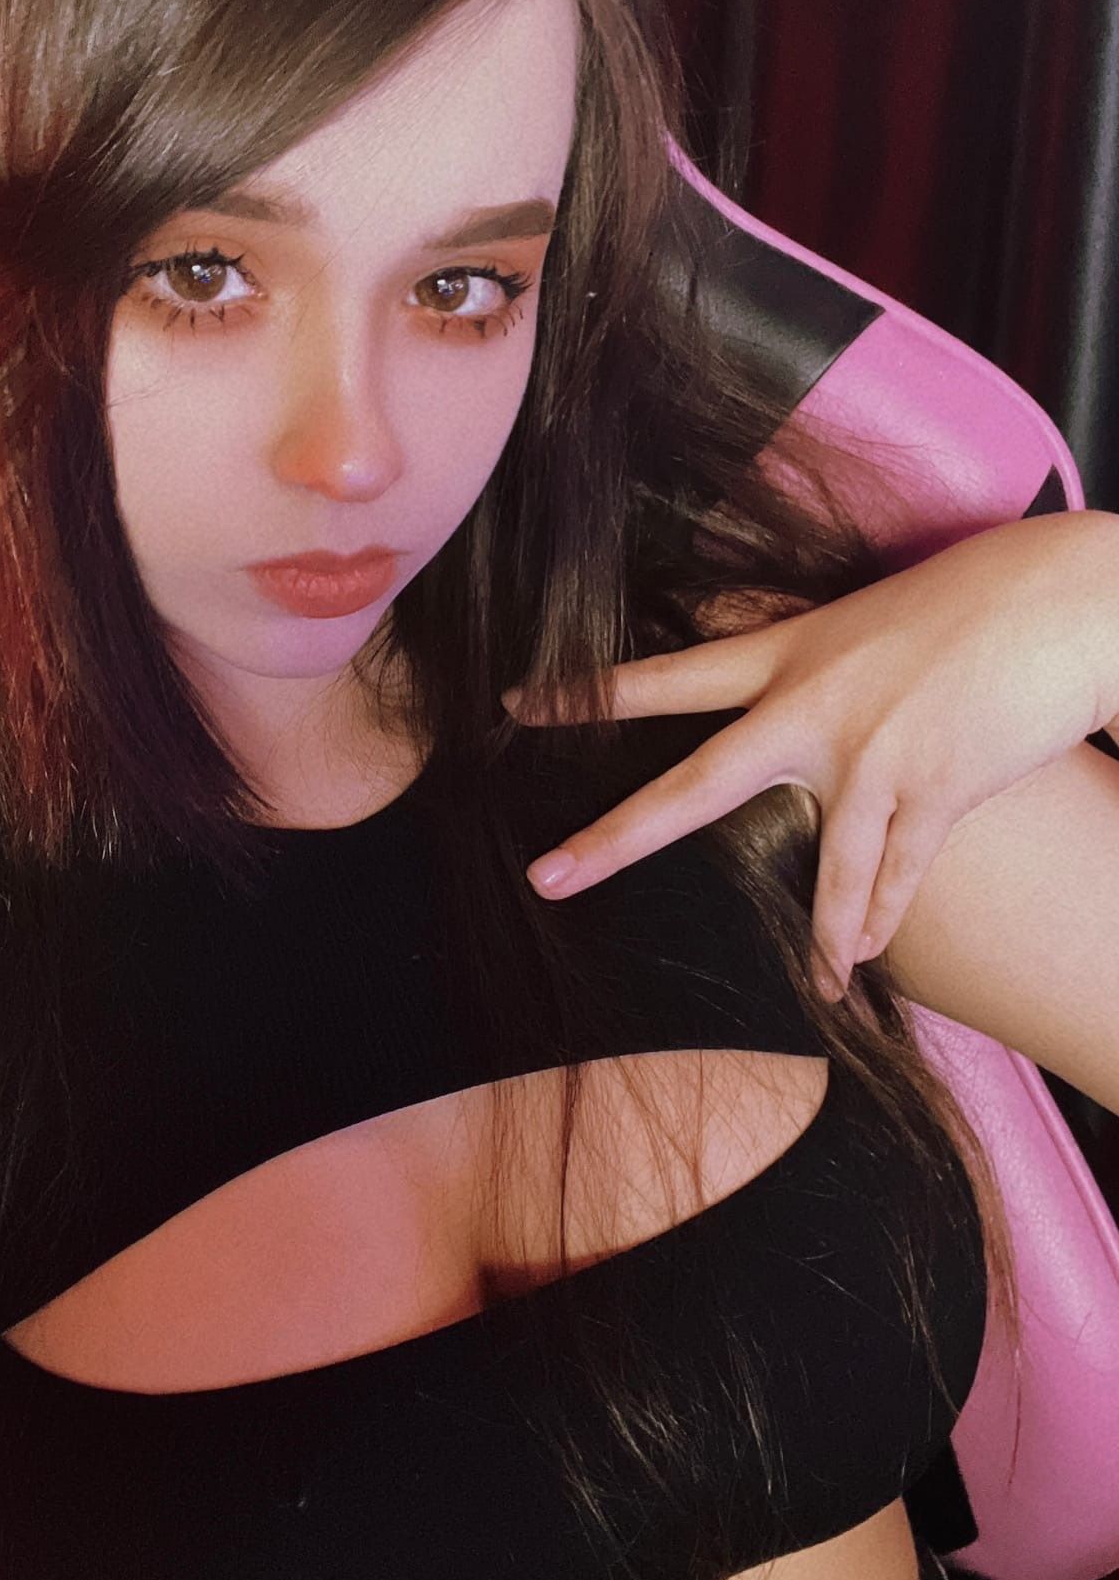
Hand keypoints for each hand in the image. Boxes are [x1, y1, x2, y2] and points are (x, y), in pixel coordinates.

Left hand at [501, 510, 1118, 1002]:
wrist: (1070, 600)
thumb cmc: (977, 597)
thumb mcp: (868, 618)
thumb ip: (812, 669)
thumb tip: (784, 717)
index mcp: (790, 650)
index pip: (669, 676)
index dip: (590, 691)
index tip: (516, 703)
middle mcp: (811, 708)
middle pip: (694, 786)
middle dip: (617, 837)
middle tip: (545, 878)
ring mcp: (870, 756)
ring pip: (829, 871)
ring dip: (828, 936)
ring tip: (823, 982)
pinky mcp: (935, 792)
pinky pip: (896, 878)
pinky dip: (883, 919)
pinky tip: (868, 954)